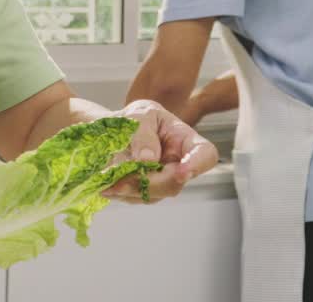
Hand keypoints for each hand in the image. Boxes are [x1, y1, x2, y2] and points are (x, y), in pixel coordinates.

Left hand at [103, 100, 218, 203]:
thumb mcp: (139, 115)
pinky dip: (120, 192)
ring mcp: (164, 181)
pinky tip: (107, 183)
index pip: (205, 155)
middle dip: (148, 182)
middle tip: (119, 179)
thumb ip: (143, 134)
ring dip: (129, 188)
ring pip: (153, 194)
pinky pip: (136, 198)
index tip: (181, 173)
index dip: (197, 165)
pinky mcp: (148, 192)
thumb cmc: (136, 118)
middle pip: (175, 183)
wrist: (118, 131)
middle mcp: (180, 164)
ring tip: (106, 178)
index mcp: (185, 140)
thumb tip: (147, 159)